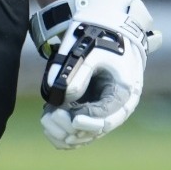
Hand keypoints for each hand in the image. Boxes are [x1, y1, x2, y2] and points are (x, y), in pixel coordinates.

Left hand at [29, 0, 161, 148]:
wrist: (108, 34)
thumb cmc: (104, 41)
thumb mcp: (94, 52)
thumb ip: (79, 74)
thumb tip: (64, 98)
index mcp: (124, 94)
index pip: (107, 119)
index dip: (88, 123)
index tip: (71, 120)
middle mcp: (115, 109)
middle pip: (93, 132)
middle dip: (70, 128)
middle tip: (51, 116)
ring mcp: (102, 112)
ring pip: (83, 135)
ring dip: (63, 132)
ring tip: (46, 119)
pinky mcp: (89, 112)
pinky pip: (76, 131)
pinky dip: (61, 131)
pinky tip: (48, 121)